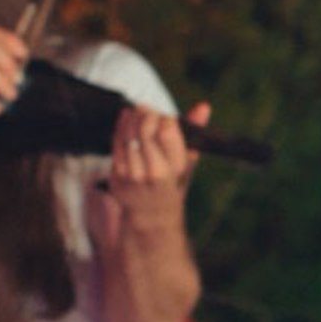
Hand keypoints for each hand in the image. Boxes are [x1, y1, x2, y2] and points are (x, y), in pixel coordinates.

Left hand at [108, 101, 209, 230]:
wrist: (152, 215)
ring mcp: (133, 175)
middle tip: (148, 110)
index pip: (167, 131)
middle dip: (147, 115)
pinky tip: (126, 121)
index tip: (166, 118)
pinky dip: (121, 127)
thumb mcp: (187, 161)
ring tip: (138, 113)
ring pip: (129, 134)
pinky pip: (116, 143)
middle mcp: (154, 173)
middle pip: (145, 130)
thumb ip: (194, 133)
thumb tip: (204, 106)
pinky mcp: (117, 175)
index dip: (165, 118)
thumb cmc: (173, 184)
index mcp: (175, 168)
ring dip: (133, 119)